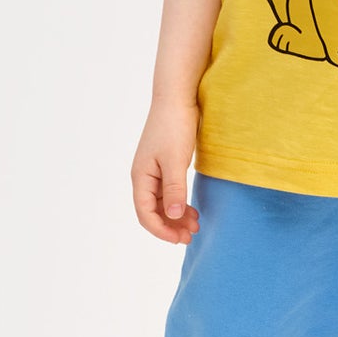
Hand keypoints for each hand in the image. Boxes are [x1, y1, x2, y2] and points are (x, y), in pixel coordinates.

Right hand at [131, 99, 200, 244]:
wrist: (177, 96)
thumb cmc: (174, 126)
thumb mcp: (175, 161)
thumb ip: (174, 189)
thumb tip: (173, 216)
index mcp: (141, 177)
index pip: (145, 213)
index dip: (161, 230)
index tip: (180, 239)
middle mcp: (144, 176)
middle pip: (153, 210)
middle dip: (171, 225)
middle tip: (192, 235)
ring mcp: (154, 169)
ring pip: (162, 201)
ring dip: (177, 215)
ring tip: (196, 224)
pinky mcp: (165, 162)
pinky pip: (169, 190)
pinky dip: (180, 201)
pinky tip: (192, 207)